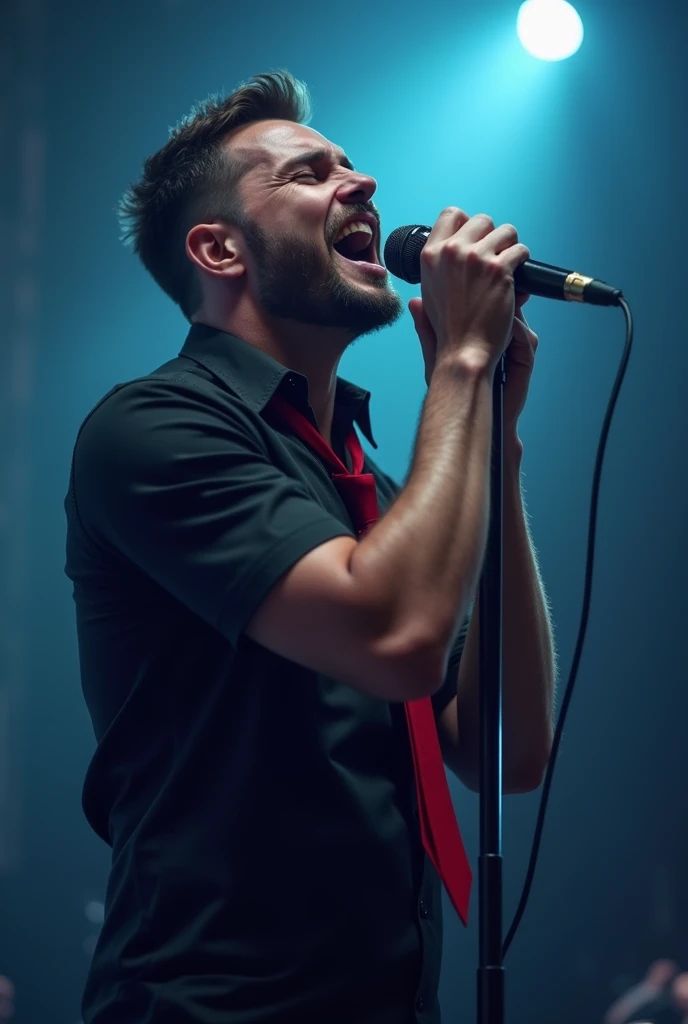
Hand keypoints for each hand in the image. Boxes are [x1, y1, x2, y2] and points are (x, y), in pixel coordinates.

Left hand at [410, 291, 536, 431]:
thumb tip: (414, 302)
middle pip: (506, 308)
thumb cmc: (455, 388)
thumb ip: (427, 328)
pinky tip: (505, 332)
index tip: (470, 284)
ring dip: (509, 314)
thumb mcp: (435, 353)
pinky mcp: (525, 358)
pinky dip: (516, 331)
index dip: (480, 293)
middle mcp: (501, 338)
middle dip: (501, 297)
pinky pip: (525, 338)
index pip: (485, 304)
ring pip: (518, 320)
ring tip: (499, 313)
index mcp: (481, 334)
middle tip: (491, 289)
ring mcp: (515, 347)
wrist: (472, 410)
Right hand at [414, 207, 529, 371]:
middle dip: (492, 236)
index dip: (467, 224)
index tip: (476, 238)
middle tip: (495, 256)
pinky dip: (523, 260)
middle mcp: (452, 251)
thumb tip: (438, 267)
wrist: (464, 350)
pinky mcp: (499, 270)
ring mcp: (476, 258)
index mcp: (431, 255)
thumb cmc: (449, 329)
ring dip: (510, 246)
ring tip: (508, 264)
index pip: (451, 214)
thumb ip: (434, 273)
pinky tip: (518, 275)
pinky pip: (520, 250)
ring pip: (506, 231)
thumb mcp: (428, 295)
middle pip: (482, 220)